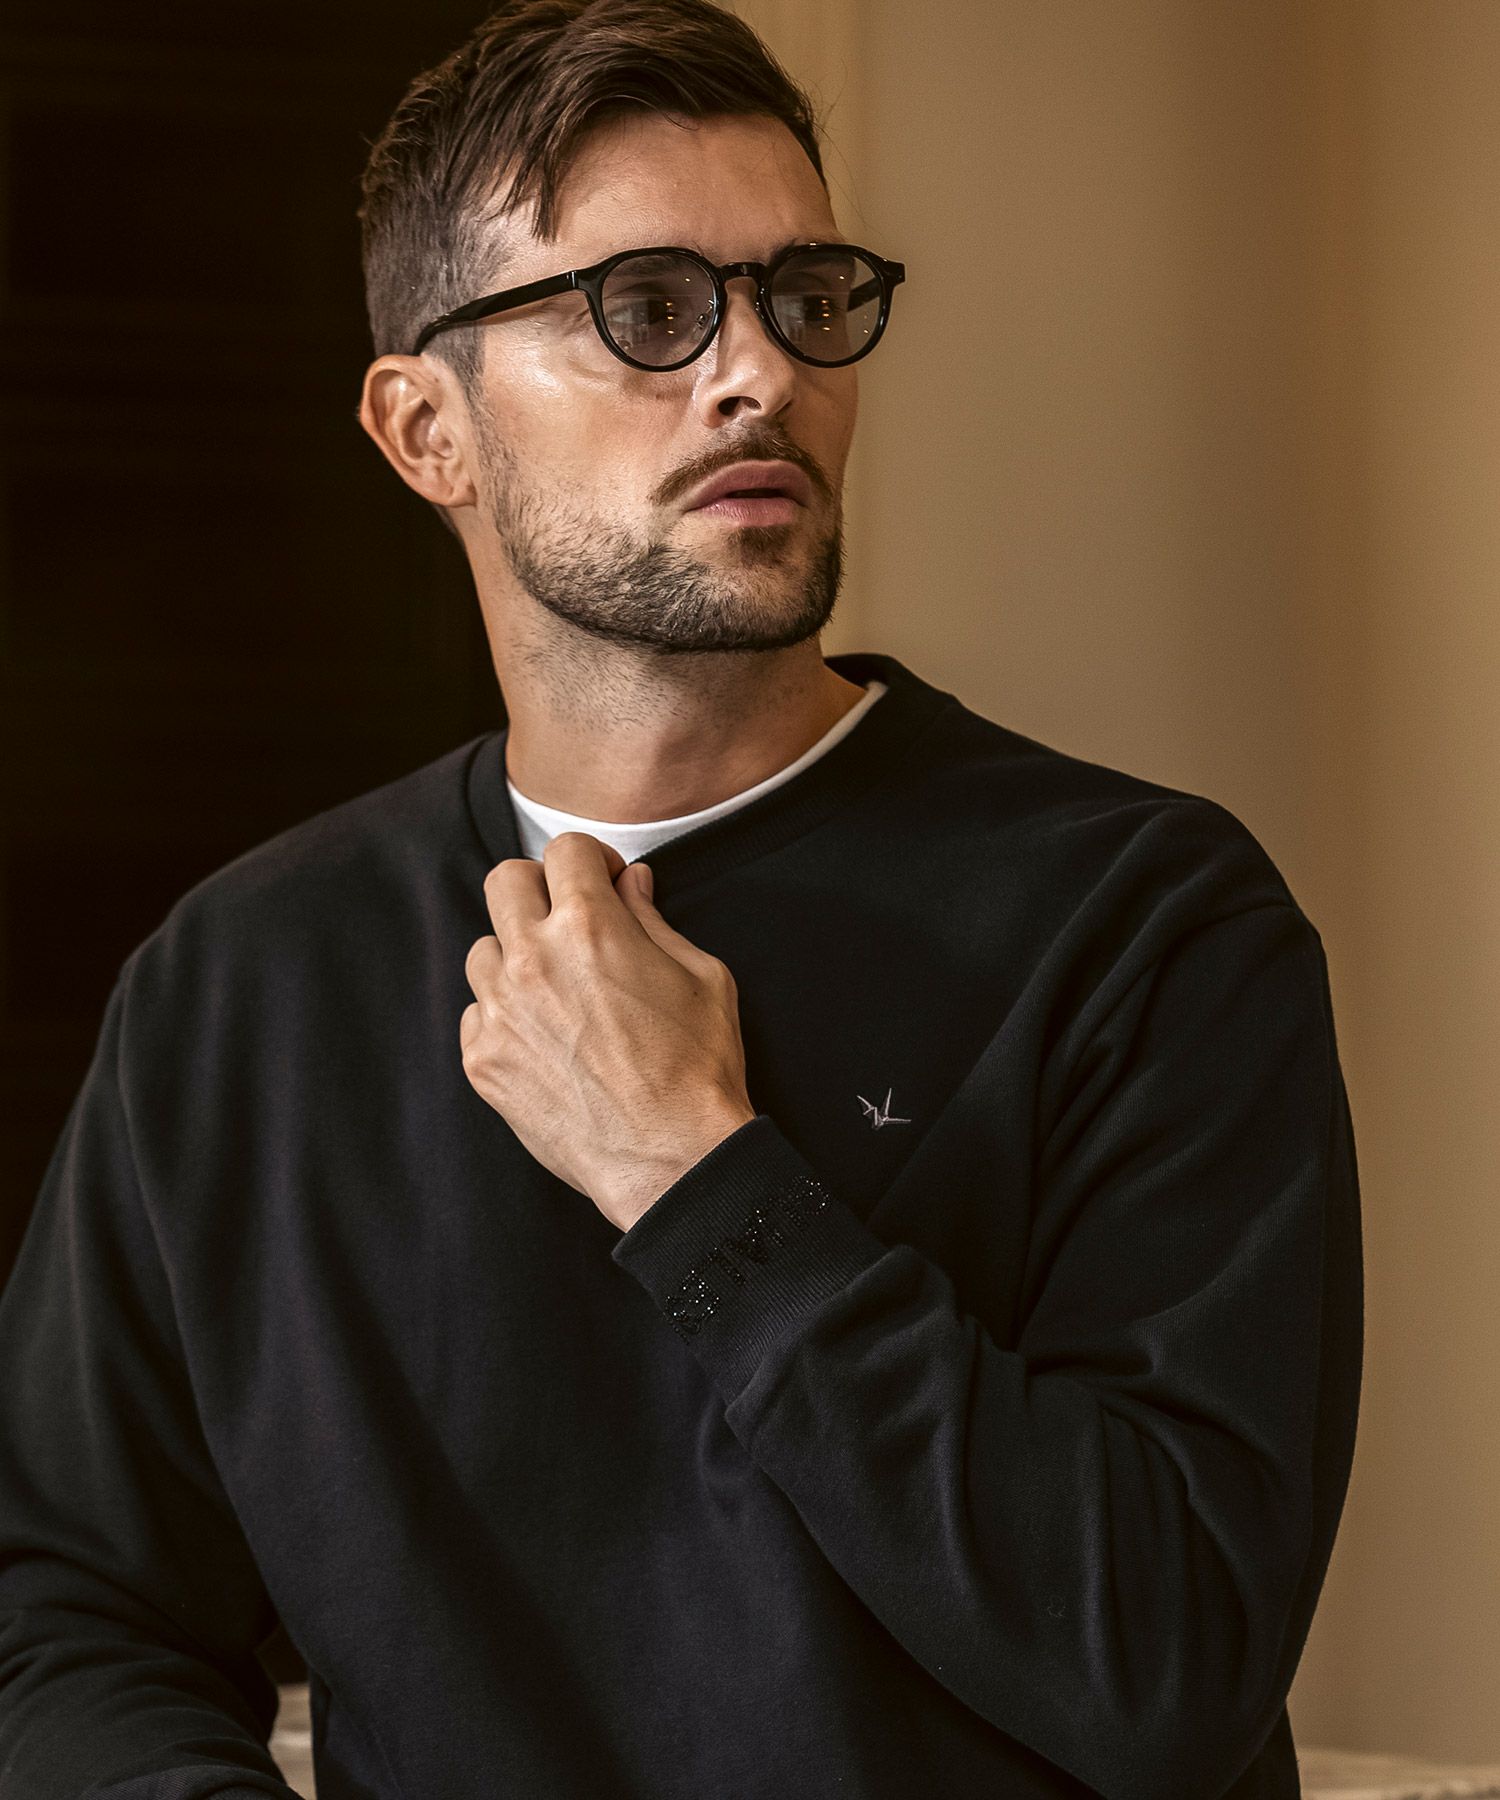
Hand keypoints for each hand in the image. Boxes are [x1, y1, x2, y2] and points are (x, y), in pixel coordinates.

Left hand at [460, 832, 757, 1230]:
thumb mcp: (701, 978)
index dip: (590, 860)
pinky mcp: (483, 1060)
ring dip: (516, 955)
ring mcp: (500, 1011)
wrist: (670, 1159)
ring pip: (483, 950)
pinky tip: (544, 1037)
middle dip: (538, 888)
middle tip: (568, 918)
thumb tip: (630, 883)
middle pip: (503, 881)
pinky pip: (476, 1014)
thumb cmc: (697, 1069)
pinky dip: (504, 1015)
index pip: (564, 849)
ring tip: (555, 987)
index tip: (603, 881)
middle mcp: (532, 959)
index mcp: (589, 926)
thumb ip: (654, 921)